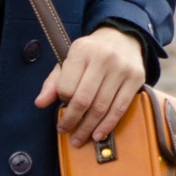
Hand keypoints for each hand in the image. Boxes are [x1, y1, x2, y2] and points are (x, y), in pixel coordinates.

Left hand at [35, 25, 145, 147]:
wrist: (122, 38)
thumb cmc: (91, 53)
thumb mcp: (69, 60)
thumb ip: (53, 82)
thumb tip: (40, 103)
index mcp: (82, 50)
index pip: (67, 86)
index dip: (63, 101)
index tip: (62, 106)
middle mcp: (103, 57)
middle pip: (84, 99)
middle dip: (72, 120)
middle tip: (66, 132)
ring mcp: (121, 68)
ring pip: (101, 107)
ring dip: (88, 127)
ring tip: (79, 138)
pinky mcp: (136, 78)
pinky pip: (120, 108)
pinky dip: (108, 124)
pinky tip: (98, 134)